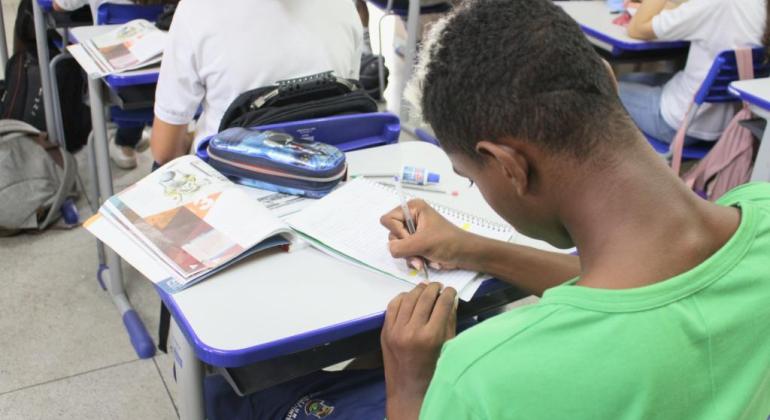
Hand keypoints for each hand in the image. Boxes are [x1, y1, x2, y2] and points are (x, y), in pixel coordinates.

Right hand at [380, 199, 469, 271]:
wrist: (464, 254)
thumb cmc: (447, 242)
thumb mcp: (422, 243)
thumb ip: (400, 247)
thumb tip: (391, 249)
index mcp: (412, 208)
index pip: (388, 219)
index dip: (397, 232)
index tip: (411, 238)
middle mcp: (410, 218)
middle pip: (392, 234)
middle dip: (404, 248)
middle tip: (417, 254)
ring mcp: (413, 232)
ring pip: (397, 246)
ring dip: (409, 256)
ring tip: (422, 261)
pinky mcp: (415, 244)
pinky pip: (404, 253)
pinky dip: (413, 260)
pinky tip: (424, 262)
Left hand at [381, 283, 457, 419]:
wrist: (408, 390)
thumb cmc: (433, 371)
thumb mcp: (447, 348)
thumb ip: (449, 322)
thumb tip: (451, 300)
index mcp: (431, 337)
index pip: (442, 305)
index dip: (449, 294)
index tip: (451, 291)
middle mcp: (412, 330)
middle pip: (425, 298)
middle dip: (434, 288)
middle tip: (440, 286)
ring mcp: (395, 330)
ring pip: (407, 299)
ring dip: (418, 290)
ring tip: (426, 288)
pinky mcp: (385, 331)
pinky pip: (392, 307)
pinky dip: (401, 298)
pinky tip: (409, 297)